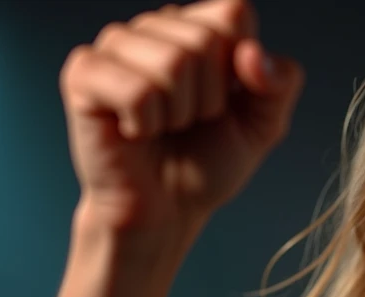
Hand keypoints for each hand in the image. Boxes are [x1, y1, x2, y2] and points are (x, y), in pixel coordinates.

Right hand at [60, 0, 303, 241]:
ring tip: (164, 126)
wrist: (168, 209)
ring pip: (172, 62)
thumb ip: (280, 84)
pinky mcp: (84, 74)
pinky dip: (146, 124)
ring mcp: (116, 46)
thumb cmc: (208, 163)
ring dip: (179, 113)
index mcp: (200, 27)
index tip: (226, 99)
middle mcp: (156, 27)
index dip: (241, 67)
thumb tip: (252, 53)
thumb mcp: (263, 125)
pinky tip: (135, 130)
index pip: (234, 13)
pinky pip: (135, 90)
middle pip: (205, 40)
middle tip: (190, 122)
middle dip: (210, 99)